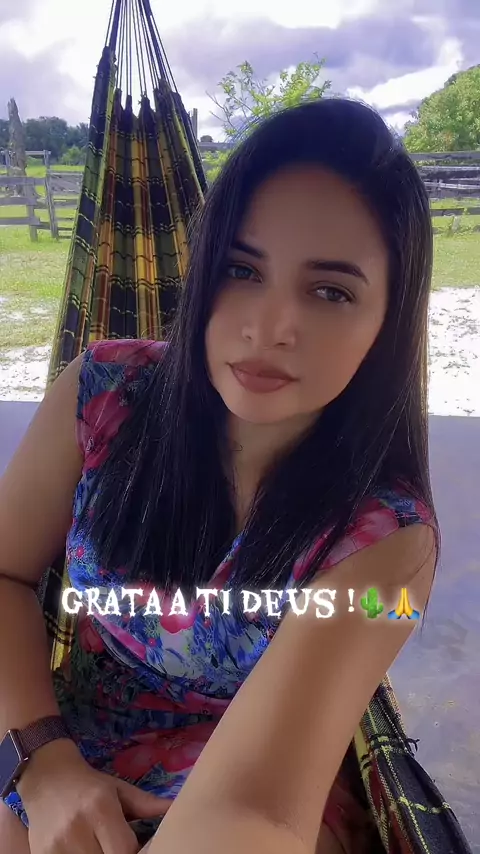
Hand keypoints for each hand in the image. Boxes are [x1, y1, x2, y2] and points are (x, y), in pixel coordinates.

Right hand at [18, 739, 170, 852]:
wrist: (46, 776)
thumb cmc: (89, 784)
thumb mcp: (119, 789)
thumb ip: (146, 804)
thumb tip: (176, 808)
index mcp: (101, 808)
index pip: (125, 850)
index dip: (134, 853)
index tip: (135, 846)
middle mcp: (77, 828)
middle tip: (116, 845)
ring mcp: (56, 846)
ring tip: (100, 846)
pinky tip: (83, 850)